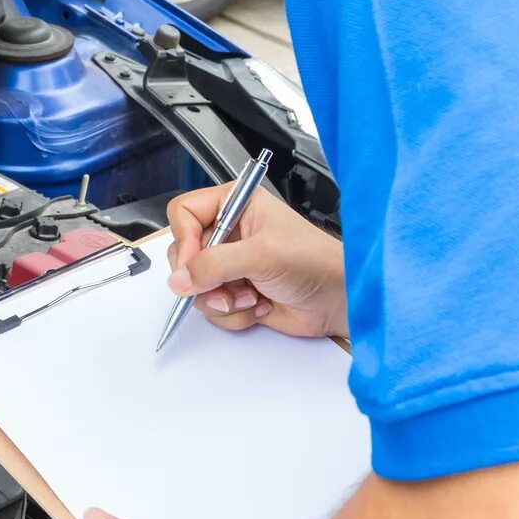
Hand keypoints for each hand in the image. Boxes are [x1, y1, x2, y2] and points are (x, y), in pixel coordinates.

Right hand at [166, 183, 345, 337]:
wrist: (338, 300)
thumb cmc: (315, 262)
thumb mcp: (261, 255)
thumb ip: (215, 264)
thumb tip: (180, 279)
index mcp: (236, 205)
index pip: (184, 213)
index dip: (184, 240)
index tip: (194, 264)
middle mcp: (231, 233)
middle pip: (185, 255)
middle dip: (204, 278)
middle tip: (224, 287)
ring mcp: (232, 265)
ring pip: (196, 287)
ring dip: (222, 299)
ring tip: (251, 296)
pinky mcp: (237, 293)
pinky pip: (213, 308)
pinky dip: (235, 313)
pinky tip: (260, 305)